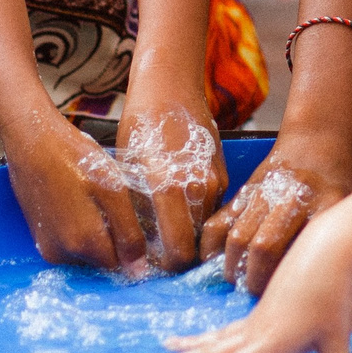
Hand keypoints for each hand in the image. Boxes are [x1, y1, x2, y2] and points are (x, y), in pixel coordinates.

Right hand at [2, 105, 147, 270]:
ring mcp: (47, 247)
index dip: (131, 244)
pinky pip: (70, 242)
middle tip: (111, 204)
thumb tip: (138, 273)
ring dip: (96, 233)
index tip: (131, 219)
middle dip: (112, 238)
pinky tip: (79, 202)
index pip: (121, 265)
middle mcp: (62, 255)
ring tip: (93, 200)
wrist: (32, 142)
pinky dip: (79, 228)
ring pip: (86, 252)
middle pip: (102, 260)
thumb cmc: (75, 159)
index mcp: (84, 245)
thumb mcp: (113, 191)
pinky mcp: (39, 237)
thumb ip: (128, 234)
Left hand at [116, 96, 225, 272]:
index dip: (165, 266)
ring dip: (188, 234)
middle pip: (196, 244)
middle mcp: (199, 188)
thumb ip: (138, 211)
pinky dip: (196, 215)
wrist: (171, 87)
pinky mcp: (222, 174)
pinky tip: (177, 206)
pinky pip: (211, 207)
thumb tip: (138, 248)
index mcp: (171, 189)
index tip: (150, 264)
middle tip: (155, 251)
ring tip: (164, 228)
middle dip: (177, 254)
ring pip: (205, 227)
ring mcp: (215, 181)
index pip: (179, 251)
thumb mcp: (129, 169)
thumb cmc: (141, 124)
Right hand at [133, 216, 351, 352]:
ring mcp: (254, 321)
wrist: (328, 249)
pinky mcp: (258, 310)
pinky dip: (203, 338)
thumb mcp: (338, 338)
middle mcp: (255, 335)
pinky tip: (188, 339)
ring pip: (212, 341)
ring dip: (184, 350)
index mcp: (269, 346)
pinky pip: (223, 330)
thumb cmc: (333, 296)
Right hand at [201, 136, 351, 294]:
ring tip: (237, 281)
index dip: (290, 280)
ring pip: (240, 235)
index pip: (306, 250)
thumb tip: (327, 289)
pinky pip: (221, 220)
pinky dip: (212, 245)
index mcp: (329, 205)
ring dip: (233, 266)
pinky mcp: (246, 189)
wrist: (320, 139)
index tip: (288, 300)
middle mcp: (295, 198)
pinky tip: (214, 262)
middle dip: (255, 279)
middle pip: (265, 246)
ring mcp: (267, 192)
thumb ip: (341, 242)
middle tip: (256, 295)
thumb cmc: (339, 184)